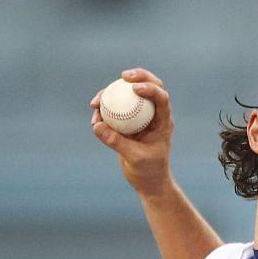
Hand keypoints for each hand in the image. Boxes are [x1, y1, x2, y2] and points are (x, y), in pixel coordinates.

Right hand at [91, 67, 174, 195]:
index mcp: (163, 122)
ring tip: (96, 103)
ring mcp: (139, 117)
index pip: (161, 99)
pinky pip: (115, 109)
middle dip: (137, 76)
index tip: (134, 88)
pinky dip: (104, 110)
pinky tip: (94, 117)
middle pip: (148, 86)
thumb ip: (116, 142)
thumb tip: (96, 125)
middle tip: (122, 76)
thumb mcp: (134, 158)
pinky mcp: (127, 122)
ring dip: (112, 94)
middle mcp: (152, 115)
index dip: (150, 88)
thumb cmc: (148, 172)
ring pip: (128, 96)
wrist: (148, 183)